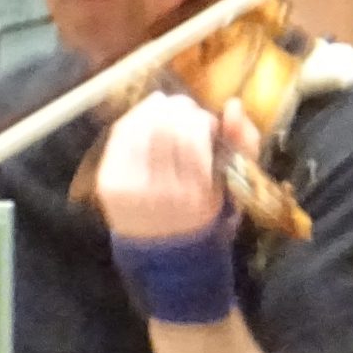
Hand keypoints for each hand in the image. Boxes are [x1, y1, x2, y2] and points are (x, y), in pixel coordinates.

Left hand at [94, 90, 254, 240]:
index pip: (194, 139)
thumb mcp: (232, 182)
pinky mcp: (109, 184)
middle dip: (177, 110)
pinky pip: (119, 135)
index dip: (199, 119)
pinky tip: (145, 122)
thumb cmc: (202, 206)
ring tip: (165, 112)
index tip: (205, 119)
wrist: (164, 248)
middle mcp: (163, 195)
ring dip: (155, 110)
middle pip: (164, 128)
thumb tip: (234, 105)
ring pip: (141, 127)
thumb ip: (243, 141)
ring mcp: (132, 191)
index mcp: (199, 197)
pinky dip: (135, 120)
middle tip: (182, 108)